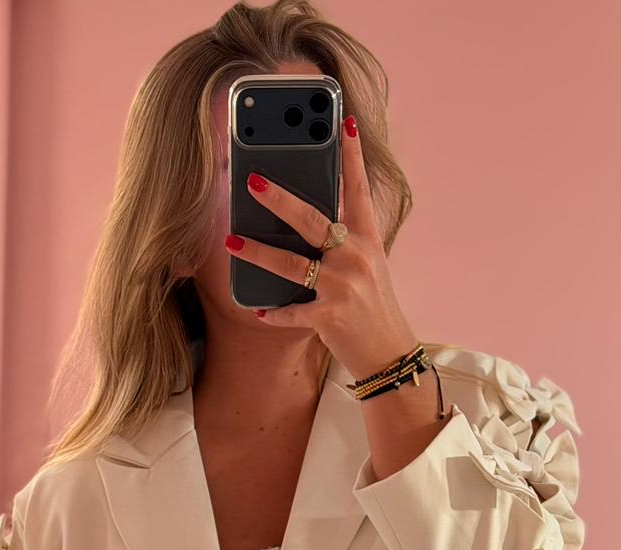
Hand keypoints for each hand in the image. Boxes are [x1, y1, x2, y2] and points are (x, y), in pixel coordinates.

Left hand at [225, 112, 418, 378]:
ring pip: (292, 264)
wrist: (390, 357)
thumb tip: (304, 219)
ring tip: (231, 242)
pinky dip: (273, 313)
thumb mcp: (367, 268)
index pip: (359, 190)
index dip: (351, 155)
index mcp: (367, 241)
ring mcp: (342, 288)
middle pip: (313, 221)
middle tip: (252, 181)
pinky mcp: (329, 317)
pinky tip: (256, 310)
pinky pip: (292, 311)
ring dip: (258, 253)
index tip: (343, 121)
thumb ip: (342, 243)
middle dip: (280, 200)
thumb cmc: (373, 310)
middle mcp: (355, 259)